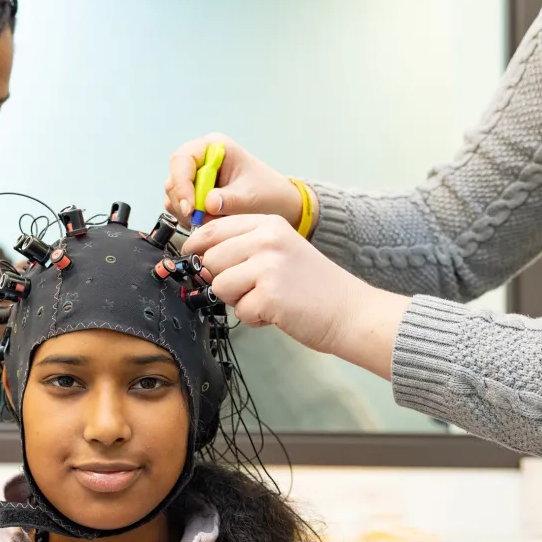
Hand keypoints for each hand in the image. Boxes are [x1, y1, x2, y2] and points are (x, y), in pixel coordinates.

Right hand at [165, 133, 303, 228]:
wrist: (278, 204)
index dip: (181, 183)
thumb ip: (228, 200)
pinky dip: (190, 219)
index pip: (182, 159)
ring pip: (174, 196)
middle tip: (199, 219)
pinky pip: (180, 208)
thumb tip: (207, 204)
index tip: (191, 207)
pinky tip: (208, 222)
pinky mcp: (194, 195)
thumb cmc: (268, 192)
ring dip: (187, 213)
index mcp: (213, 147)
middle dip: (184, 202)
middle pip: (174, 179)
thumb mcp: (250, 196)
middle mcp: (200, 160)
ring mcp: (195, 178)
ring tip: (211, 220)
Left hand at [184, 215, 410, 377]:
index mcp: (268, 224)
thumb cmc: (312, 286)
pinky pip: (239, 310)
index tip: (192, 256)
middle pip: (211, 259)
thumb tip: (197, 262)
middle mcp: (267, 239)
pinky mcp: (269, 295)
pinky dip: (254, 318)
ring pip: (219, 285)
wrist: (349, 311)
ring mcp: (268, 266)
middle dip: (222, 279)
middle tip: (251, 288)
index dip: (195, 246)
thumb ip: (242, 248)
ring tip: (266, 299)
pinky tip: (276, 312)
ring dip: (237, 300)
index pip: (213, 228)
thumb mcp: (279, 250)